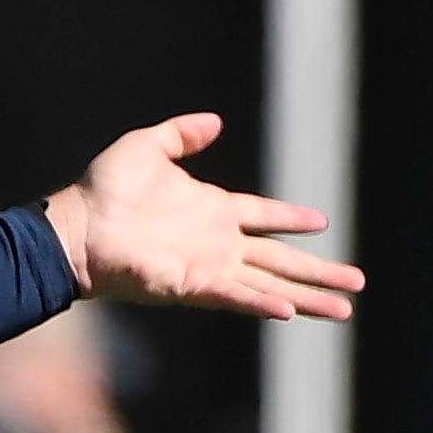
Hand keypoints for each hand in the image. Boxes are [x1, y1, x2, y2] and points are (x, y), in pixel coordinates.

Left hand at [41, 114, 362, 323]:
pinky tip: (290, 310)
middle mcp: (218, 243)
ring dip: (307, 297)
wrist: (76, 226)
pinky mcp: (193, 285)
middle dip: (319, 272)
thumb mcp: (147, 147)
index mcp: (213, 210)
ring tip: (343, 310)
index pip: (265, 216)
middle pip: (280, 260)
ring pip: (270, 285)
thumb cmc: (104, 190)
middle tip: (356, 284)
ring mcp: (209, 267)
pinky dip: (262, 303)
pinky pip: (236, 296)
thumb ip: (182, 135)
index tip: (323, 223)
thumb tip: (214, 122)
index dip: (292, 219)